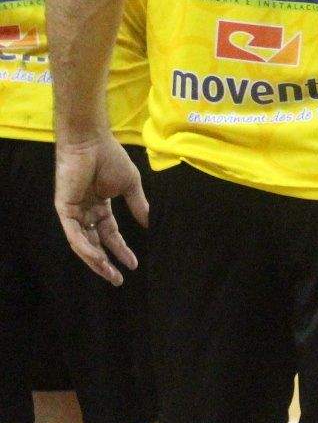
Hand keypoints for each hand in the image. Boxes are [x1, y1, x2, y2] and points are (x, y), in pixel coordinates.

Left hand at [54, 134, 147, 284]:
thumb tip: (149, 223)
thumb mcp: (130, 185)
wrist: (92, 143)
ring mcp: (73, 212)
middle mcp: (85, 212)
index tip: (134, 264)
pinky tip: (99, 258)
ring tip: (110, 273)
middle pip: (95, 244)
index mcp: (99, 207)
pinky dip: (85, 247)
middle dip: (106, 263)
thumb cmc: (111, 158)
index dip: (122, 249)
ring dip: (96, 260)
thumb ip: (137, 204)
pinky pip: (74, 234)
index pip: (110, 234)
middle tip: (117, 280)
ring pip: (83, 244)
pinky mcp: (64, 209)